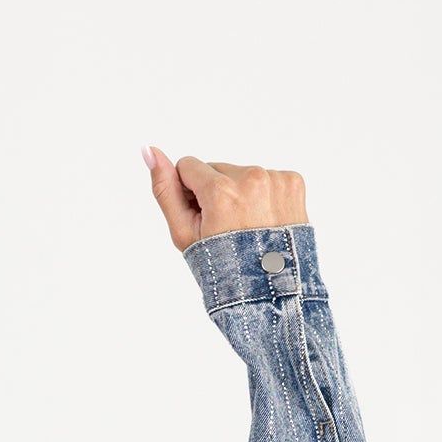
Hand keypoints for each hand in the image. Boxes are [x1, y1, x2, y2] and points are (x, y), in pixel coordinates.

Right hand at [142, 147, 307, 252]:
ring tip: (246, 227)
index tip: (201, 218)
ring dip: (239, 194)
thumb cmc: (222, 267)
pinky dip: (262, 196)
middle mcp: (251, 178)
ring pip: (241, 174)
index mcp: (220, 191)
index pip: (189, 166)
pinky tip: (263, 221)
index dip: (189, 194)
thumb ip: (165, 189)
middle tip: (225, 228)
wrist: (267, 290)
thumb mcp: (184, 233)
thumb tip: (149, 151)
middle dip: (216, 193)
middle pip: (217, 170)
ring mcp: (275, 179)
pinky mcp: (292, 181)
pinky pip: (267, 177)